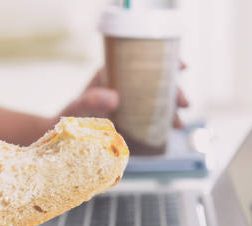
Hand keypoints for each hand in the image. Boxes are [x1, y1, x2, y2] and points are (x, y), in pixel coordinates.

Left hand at [60, 62, 189, 128]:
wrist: (66, 137)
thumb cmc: (71, 116)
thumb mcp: (79, 105)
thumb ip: (92, 100)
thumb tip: (114, 98)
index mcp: (115, 73)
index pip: (144, 61)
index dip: (166, 61)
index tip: (182, 66)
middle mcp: (126, 86)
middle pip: (157, 83)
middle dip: (174, 92)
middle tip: (185, 104)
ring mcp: (131, 104)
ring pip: (158, 102)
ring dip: (172, 111)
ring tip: (179, 124)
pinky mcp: (132, 120)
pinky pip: (152, 119)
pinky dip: (163, 124)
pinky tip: (170, 131)